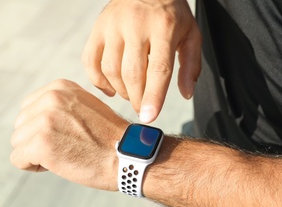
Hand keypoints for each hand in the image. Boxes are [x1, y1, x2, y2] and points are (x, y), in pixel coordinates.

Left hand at [10, 79, 128, 190]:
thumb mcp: (85, 107)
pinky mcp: (40, 144)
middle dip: (38, 140)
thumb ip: (59, 105)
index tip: (68, 133)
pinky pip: (17, 159)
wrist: (128, 156)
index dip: (44, 127)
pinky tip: (58, 164)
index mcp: (60, 88)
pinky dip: (33, 166)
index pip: (29, 108)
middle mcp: (50, 98)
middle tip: (69, 146)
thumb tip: (31, 116)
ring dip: (37, 153)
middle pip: (21, 125)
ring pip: (18, 142)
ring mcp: (44, 120)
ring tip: (66, 154)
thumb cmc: (108, 138)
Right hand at [82, 0, 201, 122]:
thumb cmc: (171, 14)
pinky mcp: (97, 28)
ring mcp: (112, 26)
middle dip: (137, 99)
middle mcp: (136, 25)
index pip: (158, 68)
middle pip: (132, 73)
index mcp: (164, 27)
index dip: (153, 96)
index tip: (148, 118)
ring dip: (121, 91)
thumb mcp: (191, 34)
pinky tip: (111, 88)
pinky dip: (98, 81)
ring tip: (131, 94)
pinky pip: (90, 61)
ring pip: (110, 70)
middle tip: (142, 108)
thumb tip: (186, 94)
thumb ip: (190, 65)